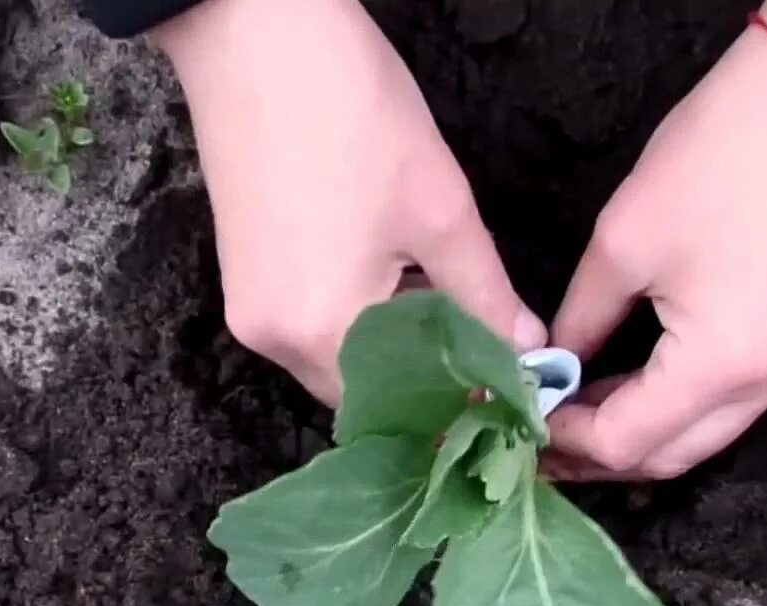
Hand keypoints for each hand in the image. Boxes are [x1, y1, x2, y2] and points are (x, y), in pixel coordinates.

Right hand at [153, 0, 544, 405]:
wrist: (256, 37)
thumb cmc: (351, 115)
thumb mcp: (440, 211)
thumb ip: (487, 294)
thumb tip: (526, 348)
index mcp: (323, 333)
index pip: (405, 407)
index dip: (458, 404)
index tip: (505, 392)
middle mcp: (274, 340)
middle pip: (364, 392)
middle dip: (424, 379)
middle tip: (486, 354)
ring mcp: (249, 310)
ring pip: (335, 360)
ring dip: (391, 347)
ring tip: (447, 311)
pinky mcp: (240, 278)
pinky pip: (308, 324)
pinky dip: (354, 317)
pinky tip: (395, 281)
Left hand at [543, 0, 766, 480]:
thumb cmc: (724, 155)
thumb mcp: (625, 241)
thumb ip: (582, 318)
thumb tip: (553, 363)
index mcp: (721, 364)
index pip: (627, 442)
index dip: (567, 440)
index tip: (520, 419)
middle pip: (671, 456)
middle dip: (602, 454)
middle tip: (541, 434)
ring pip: (705, 434)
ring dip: (642, 430)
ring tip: (578, 411)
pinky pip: (734, 400)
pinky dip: (680, 402)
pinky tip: (634, 381)